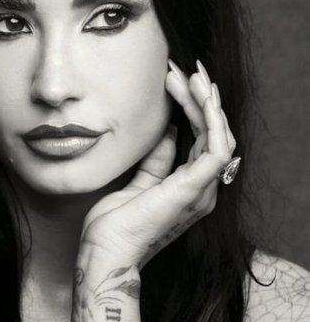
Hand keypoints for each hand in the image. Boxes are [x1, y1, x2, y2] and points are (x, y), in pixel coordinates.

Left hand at [79, 59, 236, 269]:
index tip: (175, 81)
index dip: (192, 109)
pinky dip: (212, 120)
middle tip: (186, 70)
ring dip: (206, 103)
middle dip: (200, 99)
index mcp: (189, 186)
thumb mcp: (139, 182)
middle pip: (211, 133)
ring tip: (191, 75)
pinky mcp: (193, 189)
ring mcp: (201, 189)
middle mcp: (202, 187)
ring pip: (217, 136)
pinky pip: (215, 149)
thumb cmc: (116, 223)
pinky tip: (201, 96)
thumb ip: (157, 160)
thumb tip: (170, 133)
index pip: (200, 139)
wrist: (105, 252)